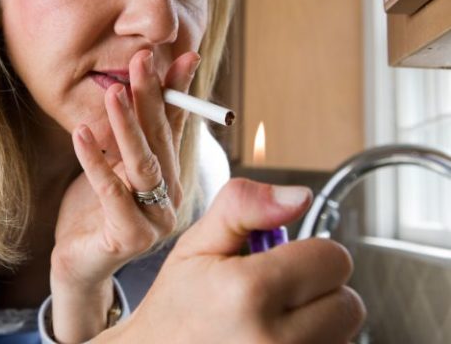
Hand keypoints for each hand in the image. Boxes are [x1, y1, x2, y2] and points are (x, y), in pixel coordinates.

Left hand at [50, 49, 200, 341]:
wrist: (79, 263)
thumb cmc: (95, 210)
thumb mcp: (116, 165)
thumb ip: (132, 134)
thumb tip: (143, 86)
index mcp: (170, 177)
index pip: (177, 128)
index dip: (178, 92)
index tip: (183, 56)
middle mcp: (170, 198)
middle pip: (161, 141)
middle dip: (151, 98)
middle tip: (141, 60)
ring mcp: (153, 221)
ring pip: (142, 165)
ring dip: (127, 125)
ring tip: (113, 92)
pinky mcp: (128, 237)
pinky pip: (110, 192)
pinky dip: (95, 160)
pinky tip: (81, 133)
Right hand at [95, 179, 366, 343]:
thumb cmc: (176, 308)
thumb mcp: (197, 245)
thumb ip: (245, 207)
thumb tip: (299, 196)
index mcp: (248, 292)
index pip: (334, 259)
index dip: (307, 253)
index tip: (277, 263)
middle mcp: (275, 341)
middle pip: (349, 303)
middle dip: (316, 292)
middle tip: (273, 295)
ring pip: (343, 335)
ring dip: (316, 324)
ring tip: (270, 321)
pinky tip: (275, 340)